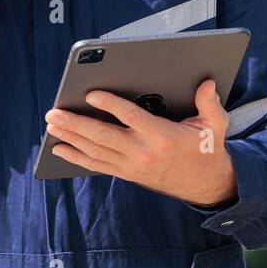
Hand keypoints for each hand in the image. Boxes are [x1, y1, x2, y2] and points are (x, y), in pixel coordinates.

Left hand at [44, 79, 237, 205]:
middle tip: (54, 113)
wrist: (205, 184)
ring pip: (96, 151)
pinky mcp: (127, 173)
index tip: (91, 93)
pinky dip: (77, 157)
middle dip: (76, 124)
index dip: (110, 105)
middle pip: (104, 136)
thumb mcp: (214, 124)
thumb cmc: (207, 148)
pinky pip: (97, 165)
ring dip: (71, 138)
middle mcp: (144, 151)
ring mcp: (133, 165)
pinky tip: (60, 149)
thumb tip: (208, 83)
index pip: (131, 117)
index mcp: (163, 135)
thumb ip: (209, 103)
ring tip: (52, 125)